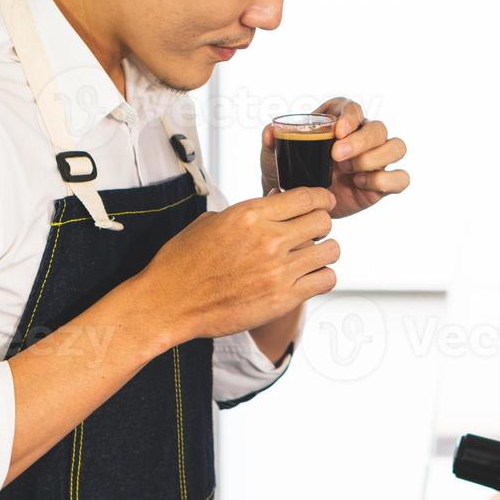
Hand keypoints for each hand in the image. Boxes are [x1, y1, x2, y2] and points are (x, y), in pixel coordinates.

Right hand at [124, 187, 337, 348]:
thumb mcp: (212, 222)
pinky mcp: (283, 299)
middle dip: (320, 224)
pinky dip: (321, 277)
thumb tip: (276, 201)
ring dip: (323, 252)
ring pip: (330, 250)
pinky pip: (326, 279)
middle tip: (312, 232)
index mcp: (250, 214)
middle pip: (323, 221)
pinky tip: (307, 278)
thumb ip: (248, 213)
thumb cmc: (184, 261)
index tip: (323, 202)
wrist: (169, 303)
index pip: (306, 196)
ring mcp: (278, 270)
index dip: (320, 198)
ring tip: (310, 257)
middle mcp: (269, 239)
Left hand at [260, 97, 408, 218]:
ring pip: (396, 147)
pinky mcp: (383, 183)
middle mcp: (363, 136)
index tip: (336, 132)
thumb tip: (270, 132)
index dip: (350, 117)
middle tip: (337, 157)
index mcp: (339, 121)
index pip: (353, 108)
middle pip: (378, 128)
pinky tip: (361, 185)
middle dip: (361, 141)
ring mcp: (377, 159)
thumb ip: (271, 142)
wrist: (299, 207)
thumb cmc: (290, 173)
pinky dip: (386, 180)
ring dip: (376, 158)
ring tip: (351, 173)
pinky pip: (401, 178)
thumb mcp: (274, 157)